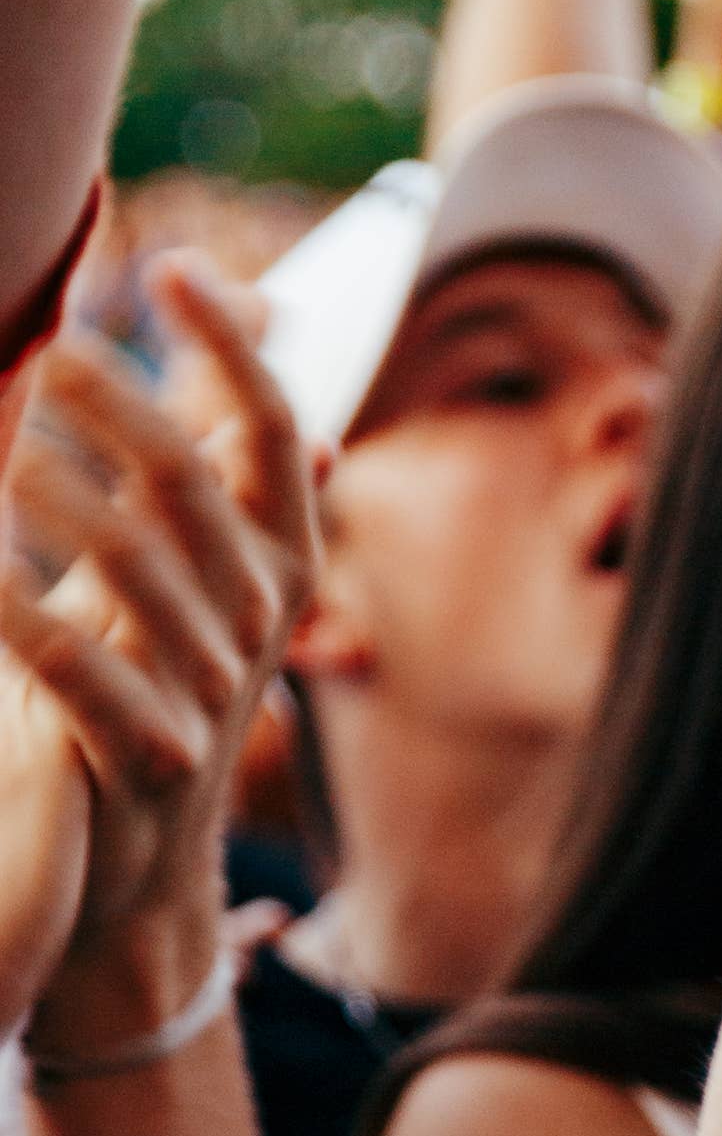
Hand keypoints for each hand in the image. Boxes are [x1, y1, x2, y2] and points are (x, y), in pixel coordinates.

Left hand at [0, 262, 317, 1062]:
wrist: (130, 866)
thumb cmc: (153, 680)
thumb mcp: (199, 563)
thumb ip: (216, 443)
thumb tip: (255, 301)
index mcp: (280, 557)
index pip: (271, 431)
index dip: (228, 348)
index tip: (170, 268)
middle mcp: (260, 617)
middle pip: (197, 491)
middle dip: (131, 413)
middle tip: (58, 351)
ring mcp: (208, 692)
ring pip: (142, 575)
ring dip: (66, 504)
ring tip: (0, 453)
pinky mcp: (145, 759)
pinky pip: (80, 675)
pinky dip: (21, 616)